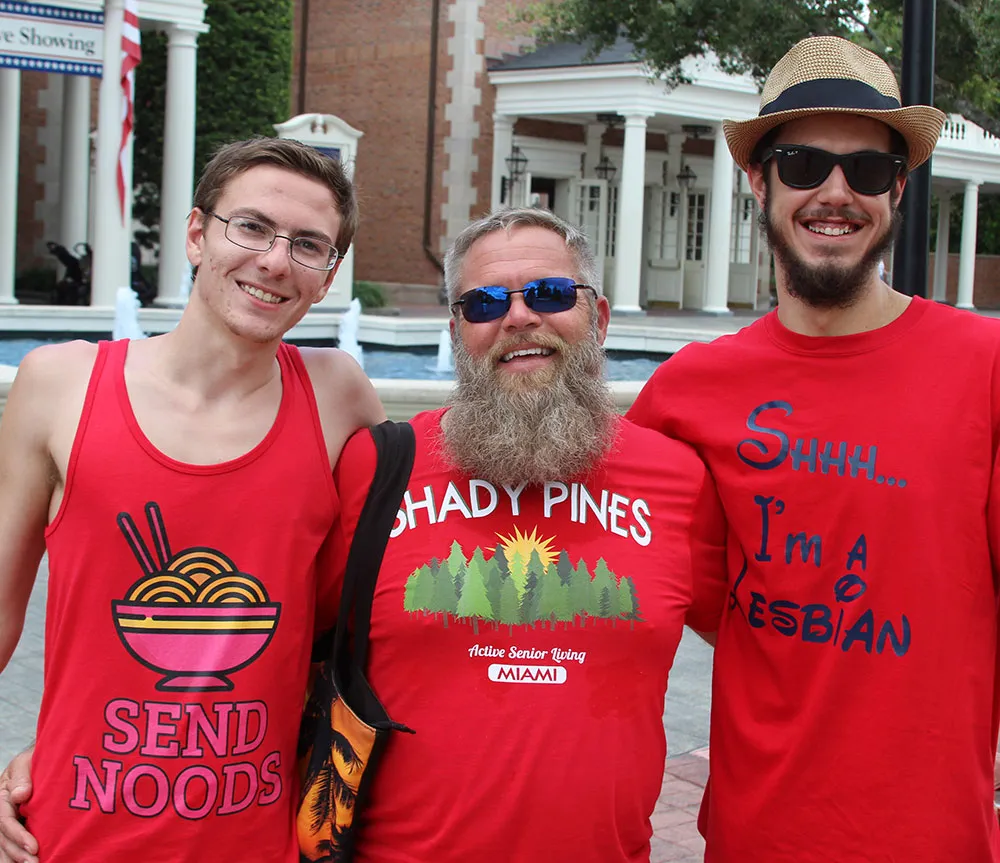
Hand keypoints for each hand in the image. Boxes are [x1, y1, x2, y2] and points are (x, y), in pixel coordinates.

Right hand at [0, 747, 36, 862]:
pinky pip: (8, 845)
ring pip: (3, 846)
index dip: (18, 835)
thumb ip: (22, 777)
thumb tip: (20, 795)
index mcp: (1, 796)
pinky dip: (14, 856)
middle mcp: (0, 812)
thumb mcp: (26, 762)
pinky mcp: (16, 827)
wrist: (44, 759)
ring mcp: (6, 821)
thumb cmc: (35, 760)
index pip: (5, 821)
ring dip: (14, 858)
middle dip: (17, 853)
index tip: (34, 847)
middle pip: (2, 838)